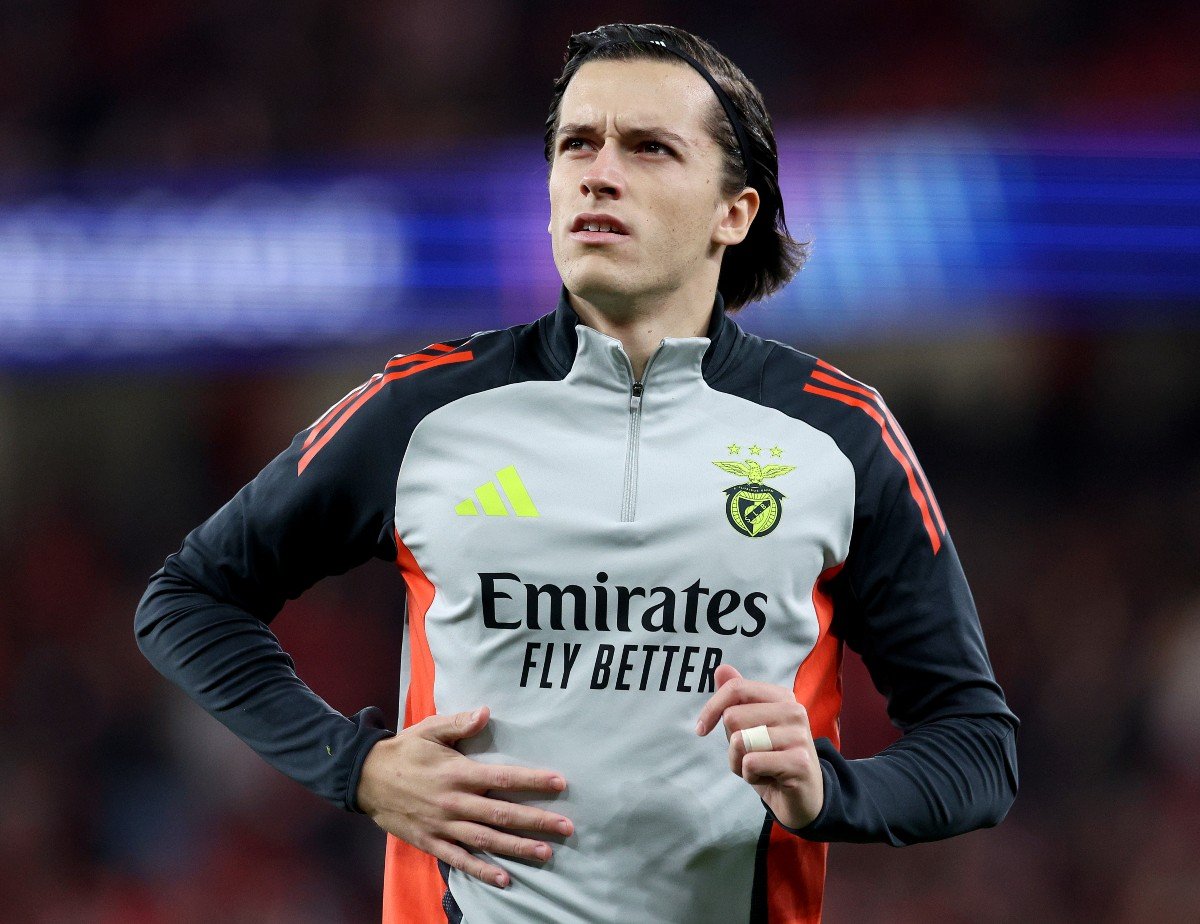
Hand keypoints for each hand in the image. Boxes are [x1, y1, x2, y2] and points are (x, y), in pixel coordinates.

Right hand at [356, 706, 572, 888]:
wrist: (365, 778)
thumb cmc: (404, 750)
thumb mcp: (429, 729)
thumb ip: (459, 723)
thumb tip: (486, 712)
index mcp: (457, 772)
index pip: (503, 777)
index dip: (532, 781)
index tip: (559, 783)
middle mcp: (454, 802)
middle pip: (502, 814)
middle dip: (536, 821)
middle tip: (567, 826)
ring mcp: (443, 825)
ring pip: (486, 840)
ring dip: (517, 848)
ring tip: (546, 853)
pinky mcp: (431, 842)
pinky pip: (459, 860)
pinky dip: (482, 871)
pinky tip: (504, 879)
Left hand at [695, 664, 823, 829]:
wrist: (804, 796)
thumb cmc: (771, 758)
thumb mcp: (749, 727)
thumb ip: (737, 698)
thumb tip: (720, 668)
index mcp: (782, 696)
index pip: (736, 688)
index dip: (712, 708)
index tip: (701, 729)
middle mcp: (794, 710)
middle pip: (733, 717)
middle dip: (731, 744)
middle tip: (751, 756)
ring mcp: (799, 735)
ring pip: (740, 741)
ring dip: (739, 763)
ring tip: (760, 768)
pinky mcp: (800, 762)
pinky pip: (751, 763)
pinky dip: (750, 776)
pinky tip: (769, 779)